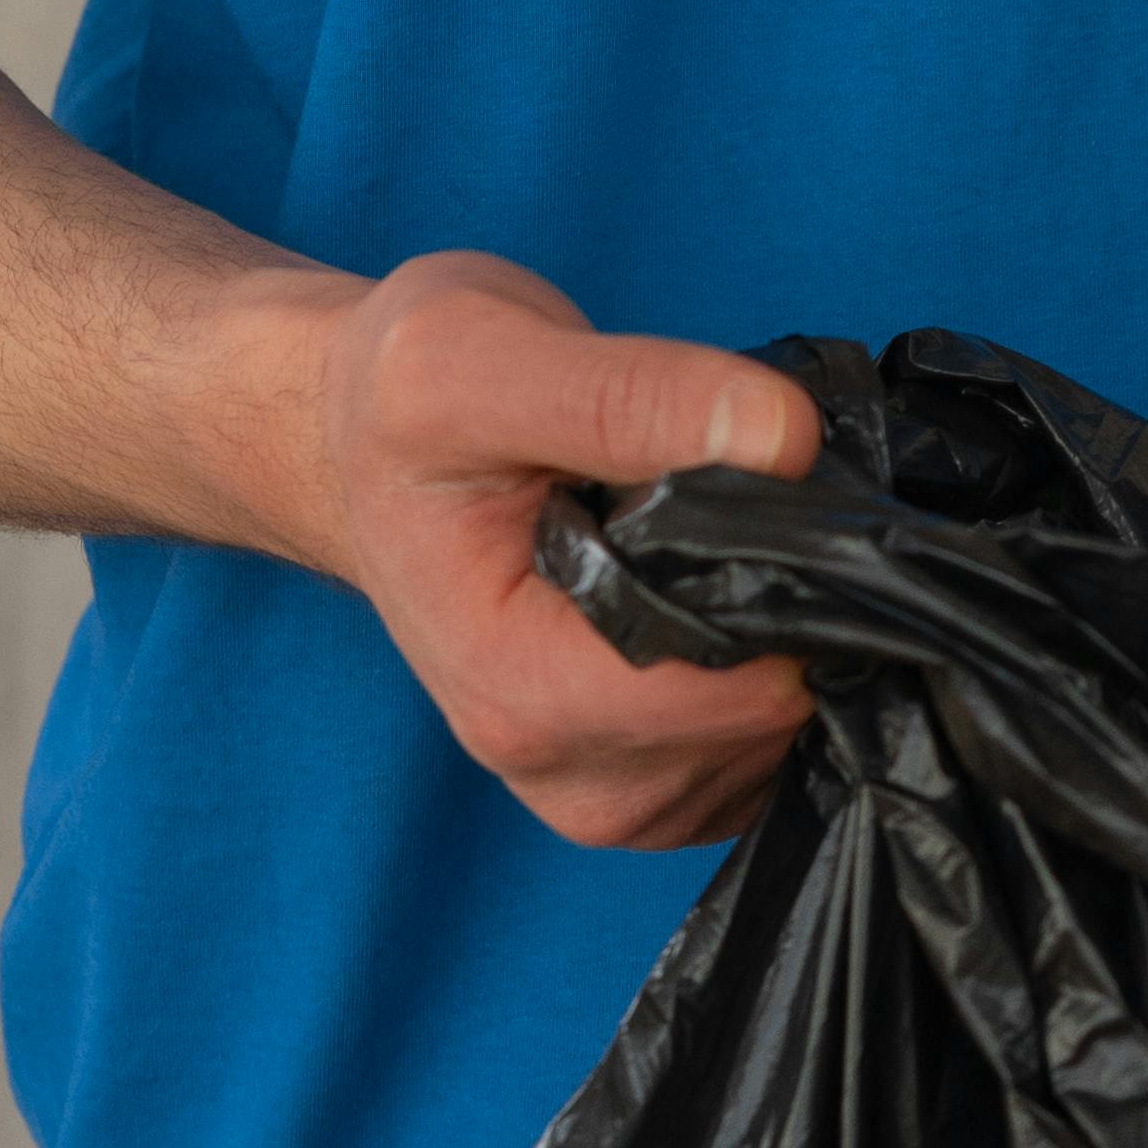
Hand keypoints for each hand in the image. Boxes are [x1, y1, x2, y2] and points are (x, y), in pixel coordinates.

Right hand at [298, 251, 819, 848]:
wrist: (359, 447)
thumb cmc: (404, 400)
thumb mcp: (476, 355)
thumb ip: (627, 394)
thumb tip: (783, 438)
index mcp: (514, 685)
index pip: (726, 687)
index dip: (788, 584)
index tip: (769, 485)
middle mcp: (560, 771)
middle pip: (764, 717)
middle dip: (786, 600)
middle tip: (720, 491)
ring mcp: (608, 792)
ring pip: (780, 739)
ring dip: (784, 630)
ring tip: (701, 534)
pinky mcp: (649, 784)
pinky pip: (770, 753)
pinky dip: (776, 665)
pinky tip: (716, 585)